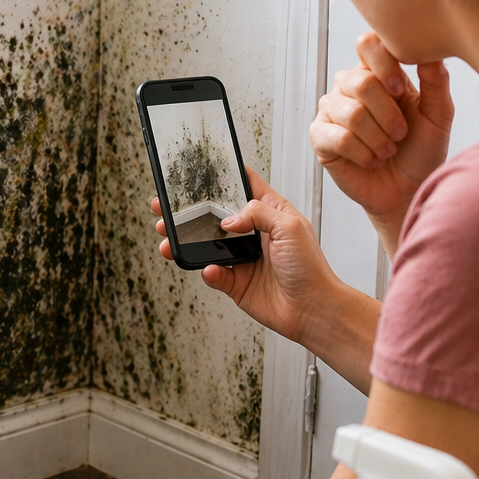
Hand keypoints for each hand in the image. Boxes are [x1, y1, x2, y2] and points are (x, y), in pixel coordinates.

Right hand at [152, 169, 339, 344]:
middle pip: (214, 216)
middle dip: (189, 211)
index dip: (223, 176)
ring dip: (185, 241)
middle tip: (166, 207)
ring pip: (206, 245)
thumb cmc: (310, 267)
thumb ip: (257, 213)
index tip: (199, 168)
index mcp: (269, 212)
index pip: (244, 186)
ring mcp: (242, 258)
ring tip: (168, 237)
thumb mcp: (290, 226)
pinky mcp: (235, 282)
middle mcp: (253, 233)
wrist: (312, 309)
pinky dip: (207, 272)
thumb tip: (227, 220)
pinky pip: (213, 274)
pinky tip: (208, 269)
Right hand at [311, 32, 453, 245]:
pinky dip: (363, 153)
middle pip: (360, 82)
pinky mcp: (320, 138)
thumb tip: (430, 53)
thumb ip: (436, 82)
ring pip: (351, 113)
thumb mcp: (438, 115)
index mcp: (377, 72)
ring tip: (388, 151)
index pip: (368, 44)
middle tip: (400, 135)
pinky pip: (338, 138)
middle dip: (388, 114)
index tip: (402, 90)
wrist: (407, 190)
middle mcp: (349, 87)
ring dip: (378, 138)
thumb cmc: (421, 151)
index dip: (385, 65)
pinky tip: (372, 160)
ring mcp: (331, 111)